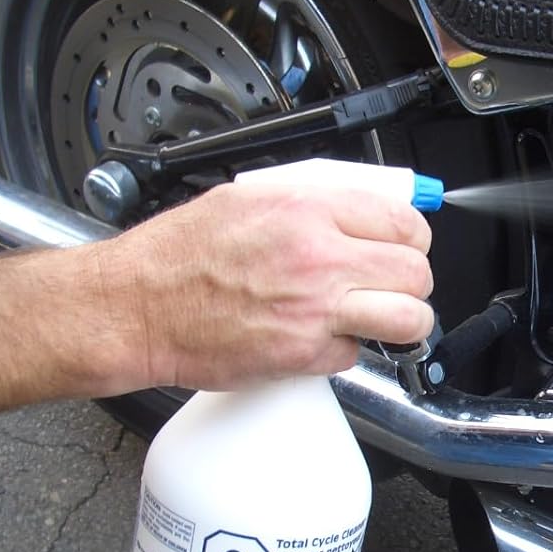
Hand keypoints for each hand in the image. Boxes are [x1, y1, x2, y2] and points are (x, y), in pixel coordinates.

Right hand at [94, 179, 433, 391]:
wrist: (137, 306)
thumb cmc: (180, 254)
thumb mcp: (250, 196)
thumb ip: (314, 200)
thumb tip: (365, 205)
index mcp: (308, 210)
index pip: (404, 222)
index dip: (412, 239)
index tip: (403, 247)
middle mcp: (319, 257)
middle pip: (415, 273)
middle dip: (411, 281)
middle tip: (391, 285)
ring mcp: (315, 310)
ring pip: (408, 319)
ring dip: (401, 321)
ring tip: (381, 318)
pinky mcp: (303, 354)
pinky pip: (355, 355)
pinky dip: (343, 350)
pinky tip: (319, 336)